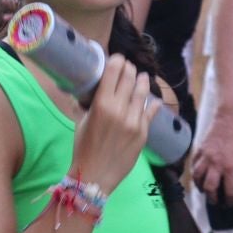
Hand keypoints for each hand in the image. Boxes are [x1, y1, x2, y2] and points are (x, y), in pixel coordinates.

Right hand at [68, 55, 154, 192]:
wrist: (95, 174)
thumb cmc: (82, 148)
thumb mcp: (80, 122)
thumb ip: (85, 105)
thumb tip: (85, 93)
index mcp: (101, 104)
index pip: (114, 73)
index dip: (117, 62)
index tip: (117, 58)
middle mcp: (121, 109)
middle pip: (129, 80)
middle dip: (129, 69)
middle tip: (128, 66)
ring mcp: (135, 121)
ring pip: (143, 93)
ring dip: (142, 82)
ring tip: (142, 77)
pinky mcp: (144, 132)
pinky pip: (150, 112)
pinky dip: (151, 103)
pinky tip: (152, 99)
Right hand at [193, 103, 232, 204]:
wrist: (231, 118)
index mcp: (231, 167)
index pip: (229, 189)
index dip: (230, 200)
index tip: (230, 204)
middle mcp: (215, 164)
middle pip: (209, 187)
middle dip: (212, 198)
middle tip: (215, 202)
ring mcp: (205, 157)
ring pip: (198, 178)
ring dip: (201, 187)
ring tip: (205, 192)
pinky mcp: (198, 151)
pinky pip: (193, 166)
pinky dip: (194, 174)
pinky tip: (198, 177)